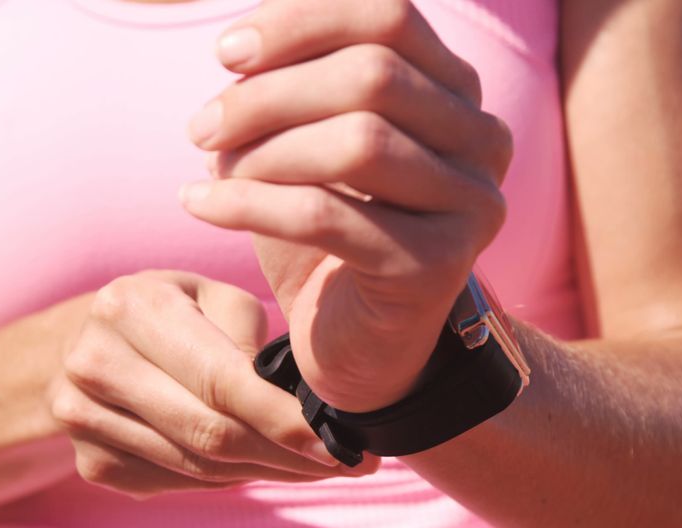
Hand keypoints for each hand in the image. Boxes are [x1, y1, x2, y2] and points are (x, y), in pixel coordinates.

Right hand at [48, 271, 375, 498]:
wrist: (86, 340)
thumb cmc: (173, 311)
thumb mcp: (213, 296)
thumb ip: (249, 340)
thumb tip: (291, 408)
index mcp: (133, 308)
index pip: (220, 379)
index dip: (282, 418)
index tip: (335, 442)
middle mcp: (96, 363)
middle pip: (209, 432)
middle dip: (286, 455)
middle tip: (345, 465)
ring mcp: (82, 418)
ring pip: (198, 466)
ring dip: (266, 472)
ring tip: (316, 466)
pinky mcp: (89, 463)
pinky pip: (177, 483)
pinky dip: (228, 479)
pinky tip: (262, 465)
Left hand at [181, 0, 511, 411]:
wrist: (361, 342)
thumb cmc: (328, 231)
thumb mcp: (307, 141)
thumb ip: (292, 84)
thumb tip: (241, 47)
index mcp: (458, 93)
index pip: (391, 17)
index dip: (302, 21)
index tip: (226, 52)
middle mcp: (483, 141)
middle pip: (374, 75)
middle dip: (269, 93)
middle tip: (202, 126)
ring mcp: (472, 205)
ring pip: (359, 142)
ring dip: (263, 150)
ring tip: (209, 166)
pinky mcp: (439, 267)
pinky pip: (328, 216)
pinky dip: (248, 203)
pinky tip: (198, 202)